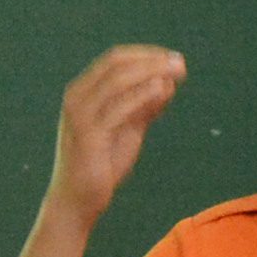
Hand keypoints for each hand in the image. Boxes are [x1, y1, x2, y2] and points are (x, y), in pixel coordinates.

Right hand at [45, 46, 187, 221]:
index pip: (115, 60)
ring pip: (118, 80)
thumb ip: (144, 106)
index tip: (172, 59)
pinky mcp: (89, 134)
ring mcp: (80, 115)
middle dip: (152, 60)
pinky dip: (143, 95)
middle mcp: (76, 98)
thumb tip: (169, 82)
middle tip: (180, 63)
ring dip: (151, 72)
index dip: (146, 54)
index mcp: (82, 92)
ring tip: (177, 72)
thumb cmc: (101, 164)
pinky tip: (163, 90)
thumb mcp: (127, 129)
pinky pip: (120, 107)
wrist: (78, 201)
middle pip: (116, 65)